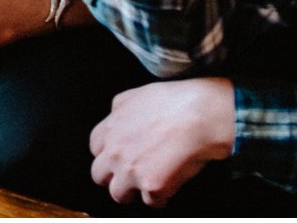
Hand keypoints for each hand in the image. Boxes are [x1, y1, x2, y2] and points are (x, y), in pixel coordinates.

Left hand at [89, 78, 234, 206]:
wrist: (200, 115)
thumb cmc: (174, 101)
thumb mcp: (136, 95)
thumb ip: (119, 109)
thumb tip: (116, 117)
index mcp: (109, 129)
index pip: (95, 149)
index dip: (109, 153)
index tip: (120, 155)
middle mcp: (115, 152)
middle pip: (99, 175)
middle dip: (113, 175)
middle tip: (131, 173)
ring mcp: (131, 172)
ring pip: (119, 194)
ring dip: (133, 191)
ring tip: (148, 183)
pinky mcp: (152, 187)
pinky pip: (150, 202)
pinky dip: (161, 197)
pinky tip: (170, 183)